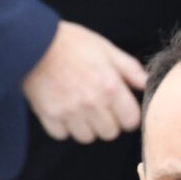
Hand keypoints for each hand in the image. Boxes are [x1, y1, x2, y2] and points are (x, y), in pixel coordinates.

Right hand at [23, 21, 146, 142]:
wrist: (32, 41)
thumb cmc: (72, 43)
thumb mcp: (107, 50)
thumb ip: (131, 70)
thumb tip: (149, 85)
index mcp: (110, 87)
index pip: (131, 122)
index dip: (127, 116)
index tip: (120, 109)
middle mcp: (92, 102)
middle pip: (110, 133)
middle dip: (108, 123)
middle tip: (99, 109)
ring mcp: (69, 111)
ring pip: (87, 137)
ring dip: (86, 127)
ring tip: (81, 110)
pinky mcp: (48, 114)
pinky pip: (62, 135)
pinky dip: (63, 127)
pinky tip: (63, 111)